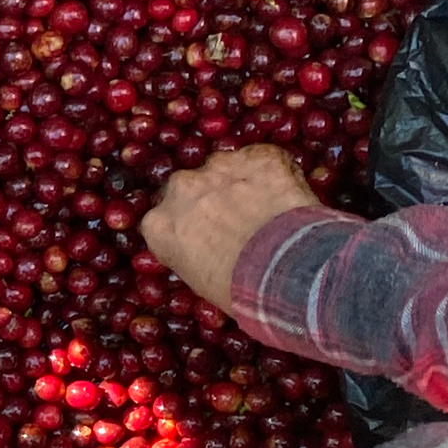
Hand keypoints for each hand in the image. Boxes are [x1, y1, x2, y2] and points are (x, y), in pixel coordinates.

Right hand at [140, 145, 321, 312]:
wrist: (288, 270)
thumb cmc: (243, 291)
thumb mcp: (202, 281)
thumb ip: (195, 255)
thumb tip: (213, 254)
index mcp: (159, 225)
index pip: (165, 219)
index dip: (188, 226)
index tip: (205, 237)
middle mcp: (181, 188)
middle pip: (190, 187)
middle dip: (209, 199)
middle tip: (238, 222)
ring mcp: (219, 166)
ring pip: (226, 169)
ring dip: (241, 184)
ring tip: (268, 211)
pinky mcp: (259, 156)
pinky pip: (264, 161)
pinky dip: (275, 175)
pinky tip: (289, 198)